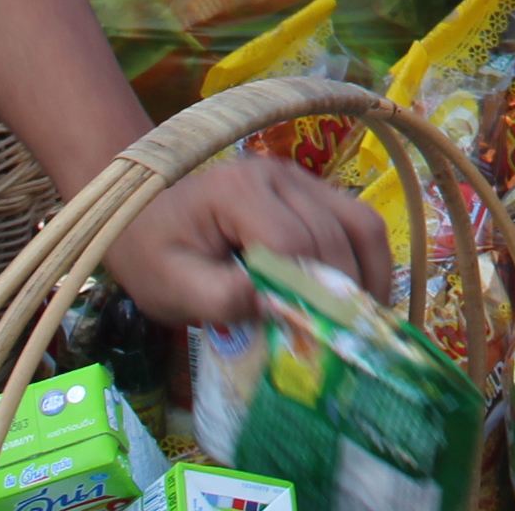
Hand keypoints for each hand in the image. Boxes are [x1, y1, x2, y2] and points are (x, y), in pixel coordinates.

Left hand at [100, 156, 393, 329]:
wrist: (144, 220)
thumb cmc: (153, 257)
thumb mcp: (172, 288)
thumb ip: (220, 299)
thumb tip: (277, 308)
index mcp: (236, 191)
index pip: (290, 241)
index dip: (304, 290)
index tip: (309, 335)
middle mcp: (276, 173)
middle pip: (330, 234)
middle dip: (341, 291)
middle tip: (345, 341)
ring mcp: (299, 178)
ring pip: (359, 222)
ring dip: (369, 274)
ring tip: (364, 321)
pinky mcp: (311, 192)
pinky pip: (356, 221)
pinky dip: (367, 260)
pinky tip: (362, 297)